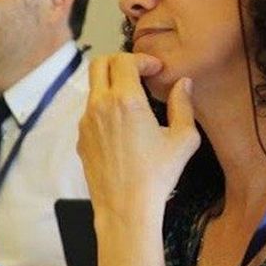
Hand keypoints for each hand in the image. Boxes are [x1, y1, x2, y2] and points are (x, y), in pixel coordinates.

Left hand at [78, 53, 199, 220]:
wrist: (126, 207)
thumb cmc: (157, 175)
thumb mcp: (183, 138)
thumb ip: (184, 105)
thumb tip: (183, 84)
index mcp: (125, 101)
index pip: (124, 60)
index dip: (143, 59)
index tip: (156, 70)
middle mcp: (100, 107)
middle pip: (99, 64)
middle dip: (120, 61)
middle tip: (140, 73)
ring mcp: (86, 122)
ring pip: (94, 89)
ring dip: (113, 85)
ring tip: (135, 100)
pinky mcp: (81, 138)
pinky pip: (91, 112)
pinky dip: (106, 108)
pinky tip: (124, 125)